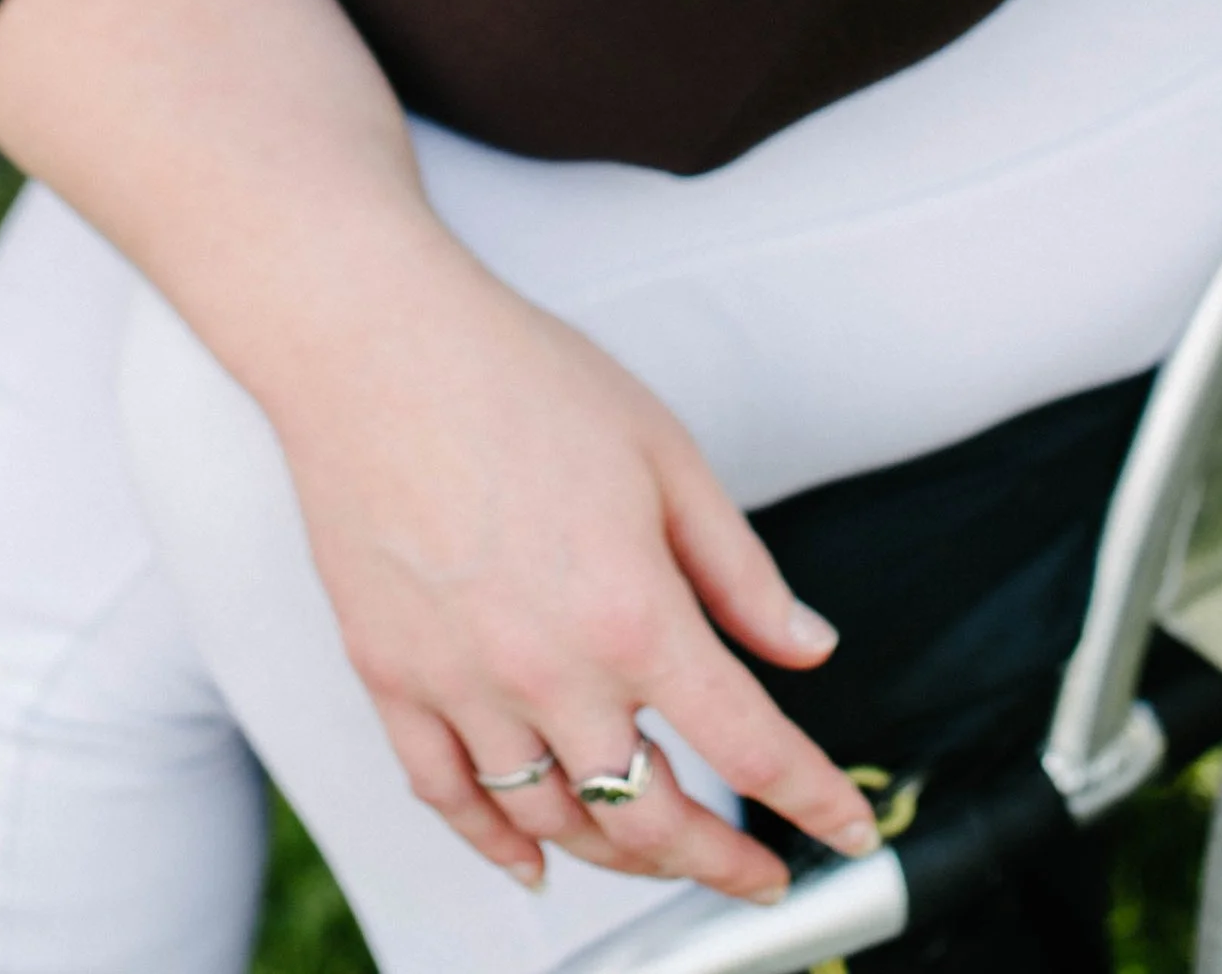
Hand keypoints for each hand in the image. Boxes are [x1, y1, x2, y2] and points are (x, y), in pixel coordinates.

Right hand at [262, 237, 880, 904]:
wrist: (378, 346)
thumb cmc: (516, 377)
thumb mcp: (667, 454)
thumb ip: (741, 570)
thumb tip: (807, 646)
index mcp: (633, 612)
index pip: (749, 748)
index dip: (811, 803)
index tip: (844, 833)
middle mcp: (550, 672)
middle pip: (652, 818)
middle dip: (719, 862)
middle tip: (756, 875)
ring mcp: (463, 686)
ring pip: (555, 823)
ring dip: (621, 857)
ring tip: (662, 852)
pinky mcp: (392, 679)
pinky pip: (449, 798)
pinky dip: (495, 846)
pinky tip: (531, 859)